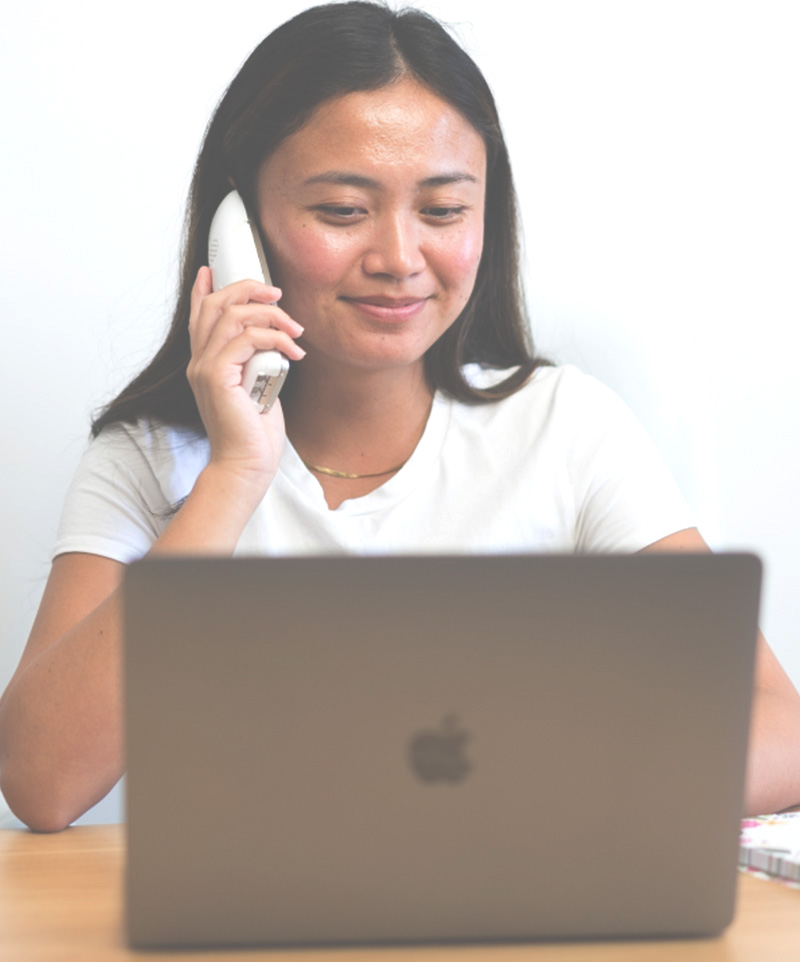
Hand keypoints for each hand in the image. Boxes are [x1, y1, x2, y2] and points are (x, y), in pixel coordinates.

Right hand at [187, 267, 305, 493]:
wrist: (247, 464)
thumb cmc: (254, 433)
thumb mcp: (257, 386)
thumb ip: (255, 362)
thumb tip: (272, 342)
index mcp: (206, 363)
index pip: (199, 316)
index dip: (205, 289)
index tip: (213, 270)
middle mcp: (199, 362)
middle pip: (215, 304)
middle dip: (248, 290)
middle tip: (278, 295)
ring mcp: (204, 369)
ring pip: (232, 315)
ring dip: (270, 315)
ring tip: (295, 329)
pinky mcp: (217, 377)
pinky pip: (246, 340)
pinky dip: (275, 338)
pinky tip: (294, 352)